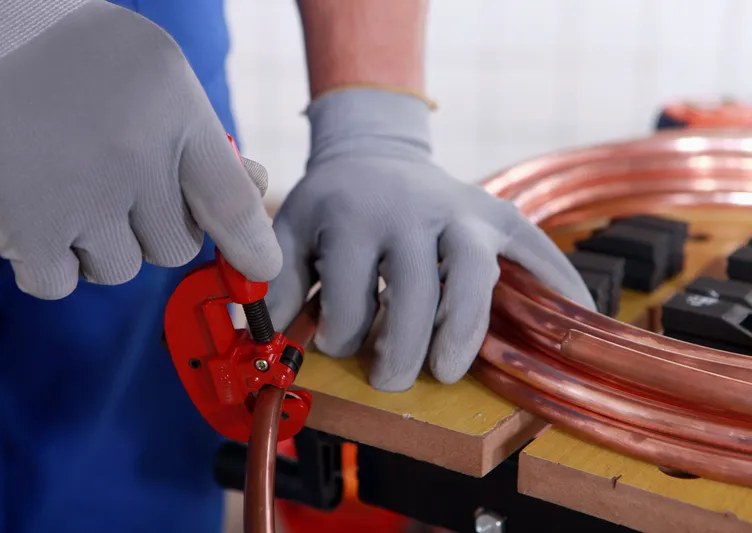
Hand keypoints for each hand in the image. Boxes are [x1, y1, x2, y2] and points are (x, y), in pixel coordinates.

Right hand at [0, 1, 279, 298]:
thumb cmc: (73, 53)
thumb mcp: (158, 75)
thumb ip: (203, 137)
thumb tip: (254, 185)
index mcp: (176, 112)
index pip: (233, 203)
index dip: (252, 246)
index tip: (260, 267)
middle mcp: (135, 156)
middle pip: (175, 249)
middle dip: (155, 230)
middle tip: (121, 189)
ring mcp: (80, 195)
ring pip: (119, 270)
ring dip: (100, 245)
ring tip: (70, 189)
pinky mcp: (25, 226)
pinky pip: (60, 284)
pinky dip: (52, 263)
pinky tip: (39, 214)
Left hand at [267, 89, 593, 391]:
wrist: (372, 151)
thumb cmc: (332, 203)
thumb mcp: (293, 232)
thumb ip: (283, 282)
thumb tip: (271, 340)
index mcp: (354, 214)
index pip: (352, 290)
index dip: (342, 332)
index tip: (338, 347)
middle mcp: (411, 209)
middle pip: (415, 285)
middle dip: (402, 345)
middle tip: (393, 380)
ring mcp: (461, 209)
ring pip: (474, 269)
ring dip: (464, 326)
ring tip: (450, 369)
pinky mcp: (498, 213)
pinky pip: (535, 247)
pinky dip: (558, 282)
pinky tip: (574, 315)